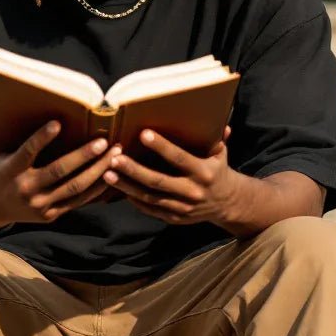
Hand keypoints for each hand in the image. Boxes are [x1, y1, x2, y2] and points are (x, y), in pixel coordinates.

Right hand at [0, 121, 121, 225]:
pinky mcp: (51, 215)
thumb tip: (24, 103)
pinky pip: (79, 200)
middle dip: (84, 156)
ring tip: (115, 153)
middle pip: (59, 171)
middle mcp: (25, 189)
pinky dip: (97, 187)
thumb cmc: (0, 168)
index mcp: (10, 170)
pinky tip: (110, 172)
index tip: (58, 123)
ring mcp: (40, 205)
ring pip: (75, 186)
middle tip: (103, 141)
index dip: (42, 137)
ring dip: (98, 170)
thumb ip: (10, 133)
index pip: (27, 152)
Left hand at [102, 126, 240, 225]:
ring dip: (127, 186)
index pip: (179, 158)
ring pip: (150, 197)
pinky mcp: (175, 218)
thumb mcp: (221, 153)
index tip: (143, 134)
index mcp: (203, 172)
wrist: (227, 203)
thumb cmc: (218, 170)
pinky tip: (119, 189)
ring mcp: (183, 207)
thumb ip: (216, 137)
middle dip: (134, 170)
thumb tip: (216, 117)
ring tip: (108, 173)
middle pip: (158, 181)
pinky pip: (151, 209)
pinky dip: (134, 200)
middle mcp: (193, 191)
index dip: (161, 147)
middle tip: (115, 158)